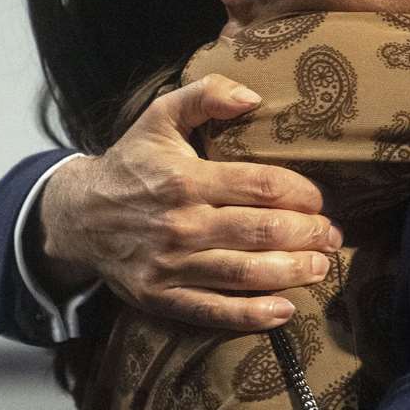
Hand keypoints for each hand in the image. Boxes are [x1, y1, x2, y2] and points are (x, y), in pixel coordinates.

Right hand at [37, 74, 338, 330]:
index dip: (302, 194)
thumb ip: (205, 94)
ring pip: (245, 273)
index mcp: (185, 177)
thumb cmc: (131, 163)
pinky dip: (252, 314)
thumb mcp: (159, 116)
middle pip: (262, 231)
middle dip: (308, 235)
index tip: (319, 200)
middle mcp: (180, 222)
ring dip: (293, 272)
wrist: (77, 215)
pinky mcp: (160, 296)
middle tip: (332, 236)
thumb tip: (253, 96)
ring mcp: (170, 263)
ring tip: (319, 266)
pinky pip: (213, 311)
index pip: (262, 186)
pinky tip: (284, 309)